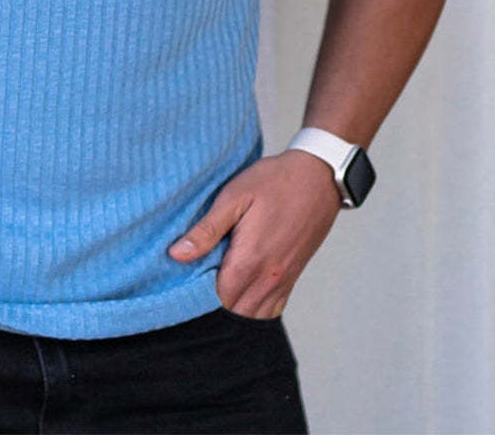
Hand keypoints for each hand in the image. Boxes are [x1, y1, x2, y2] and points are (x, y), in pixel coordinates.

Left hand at [167, 149, 341, 317]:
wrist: (318, 178)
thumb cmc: (274, 182)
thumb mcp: (233, 197)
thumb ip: (206, 230)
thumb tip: (176, 255)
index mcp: (250, 259)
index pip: (216, 299)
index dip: (194, 298)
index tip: (180, 285)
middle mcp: (268, 278)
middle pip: (234, 313)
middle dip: (210, 308)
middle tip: (191, 288)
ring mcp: (283, 280)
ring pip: (253, 316)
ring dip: (232, 310)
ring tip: (211, 291)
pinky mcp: (292, 277)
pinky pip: (272, 310)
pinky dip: (253, 310)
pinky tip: (238, 294)